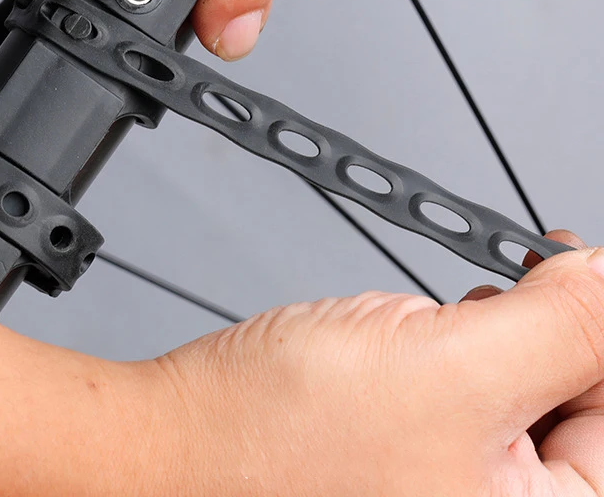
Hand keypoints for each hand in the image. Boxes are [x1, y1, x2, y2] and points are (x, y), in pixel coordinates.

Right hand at [147, 231, 603, 494]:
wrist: (186, 438)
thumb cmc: (280, 442)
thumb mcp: (450, 370)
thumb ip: (560, 326)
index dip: (597, 323)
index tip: (569, 272)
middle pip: (581, 400)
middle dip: (550, 330)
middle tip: (509, 288)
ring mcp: (464, 489)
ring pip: (533, 389)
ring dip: (506, 335)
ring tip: (446, 321)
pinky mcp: (430, 455)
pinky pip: (485, 391)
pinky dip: (469, 346)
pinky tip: (429, 338)